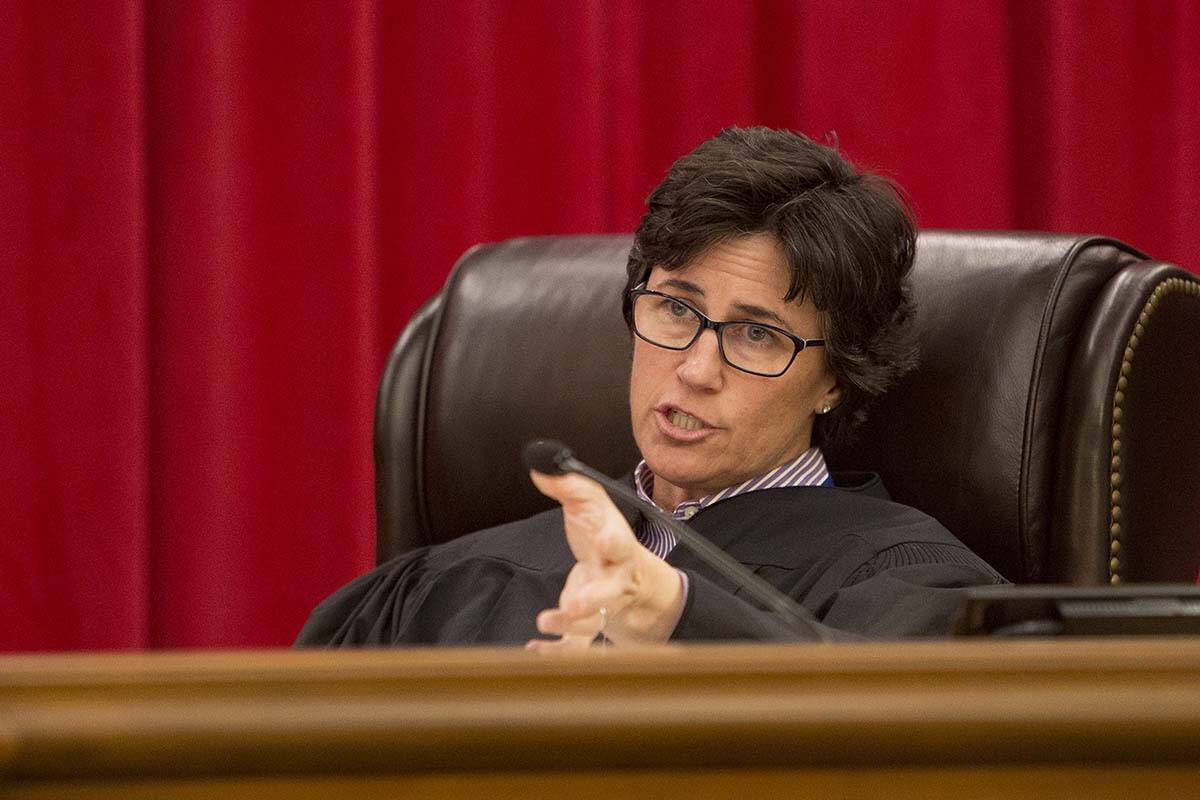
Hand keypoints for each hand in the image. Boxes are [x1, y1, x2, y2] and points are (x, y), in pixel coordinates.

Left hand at [525, 470, 684, 650]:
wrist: (630, 580)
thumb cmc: (605, 537)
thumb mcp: (590, 506)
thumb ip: (567, 486)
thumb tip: (539, 464)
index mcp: (617, 547)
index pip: (620, 543)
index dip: (612, 543)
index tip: (604, 541)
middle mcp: (615, 580)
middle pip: (611, 592)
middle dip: (596, 598)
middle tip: (576, 603)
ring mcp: (603, 609)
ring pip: (594, 623)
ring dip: (572, 625)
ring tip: (546, 620)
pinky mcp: (588, 629)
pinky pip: (575, 647)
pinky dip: (554, 650)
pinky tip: (534, 649)